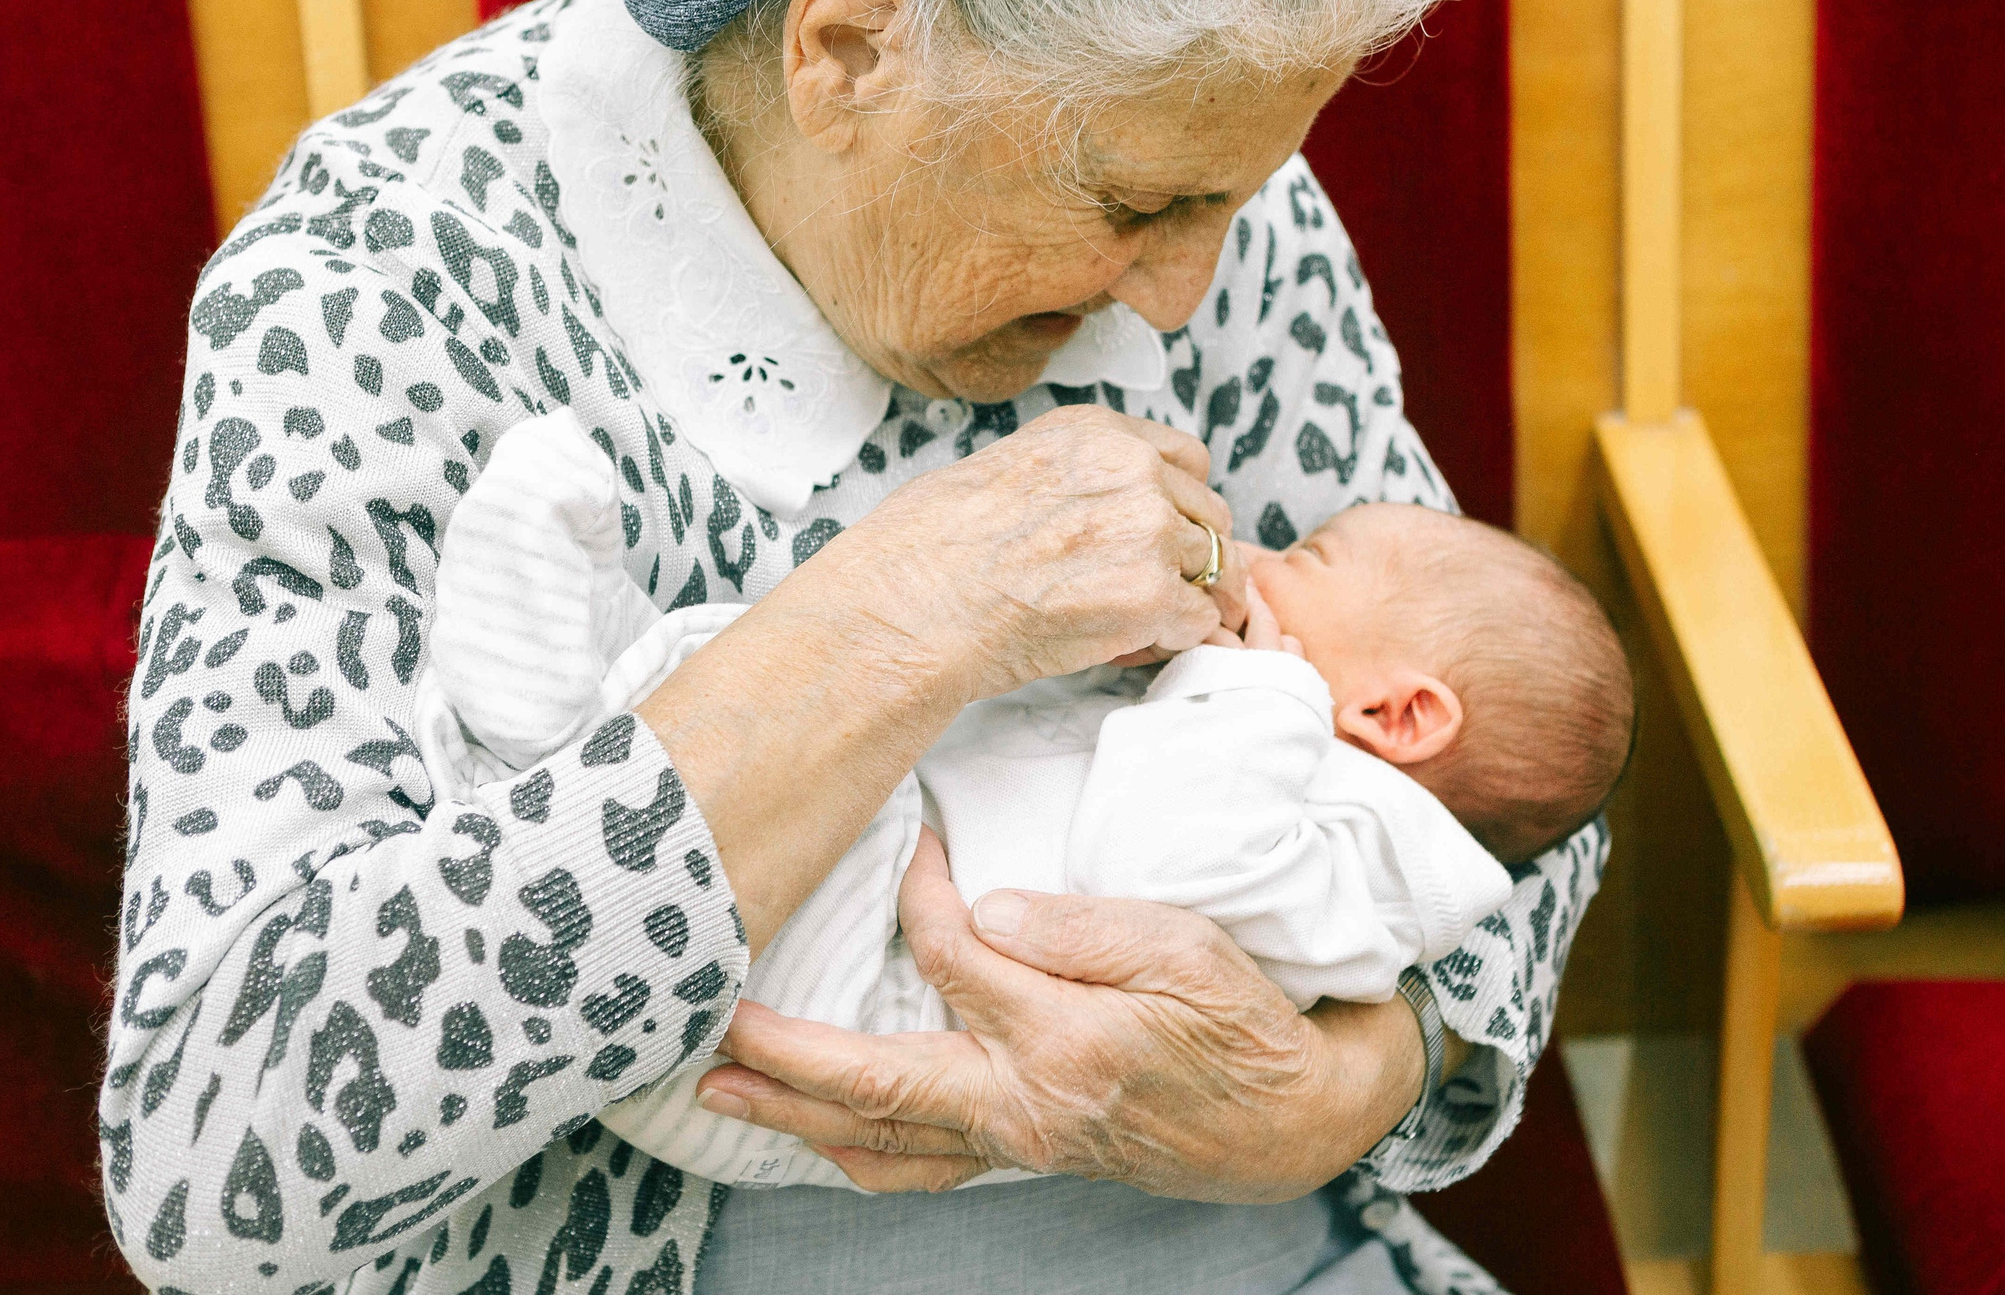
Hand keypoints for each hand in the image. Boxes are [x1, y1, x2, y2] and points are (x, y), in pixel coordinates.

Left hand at [690, 831, 1424, 1196]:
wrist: (1300, 1119)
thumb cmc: (1249, 1024)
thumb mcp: (1185, 949)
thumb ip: (1080, 929)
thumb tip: (985, 909)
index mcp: (1060, 1042)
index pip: (951, 953)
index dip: (920, 891)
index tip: (911, 838)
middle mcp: (1024, 1105)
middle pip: (874, 1083)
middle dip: (781, 1055)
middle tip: (704, 1025)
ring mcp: (1019, 1142)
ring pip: (883, 1142)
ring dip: (795, 1116)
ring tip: (724, 1088)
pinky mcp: (1026, 1154)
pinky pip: (921, 1166)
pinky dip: (858, 1150)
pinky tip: (823, 1132)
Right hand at [804, 406, 1234, 700]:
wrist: (911, 604)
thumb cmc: (929, 549)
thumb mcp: (1004, 469)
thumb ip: (1069, 479)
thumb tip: (1089, 512)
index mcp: (1095, 433)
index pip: (1186, 460)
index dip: (1178, 505)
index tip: (1161, 534)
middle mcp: (1132, 469)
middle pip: (1210, 515)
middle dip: (1188, 557)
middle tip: (1152, 593)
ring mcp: (1149, 531)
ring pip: (1213, 569)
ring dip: (1182, 600)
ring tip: (1134, 625)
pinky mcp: (1151, 596)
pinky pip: (1198, 623)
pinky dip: (1171, 641)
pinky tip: (1128, 646)